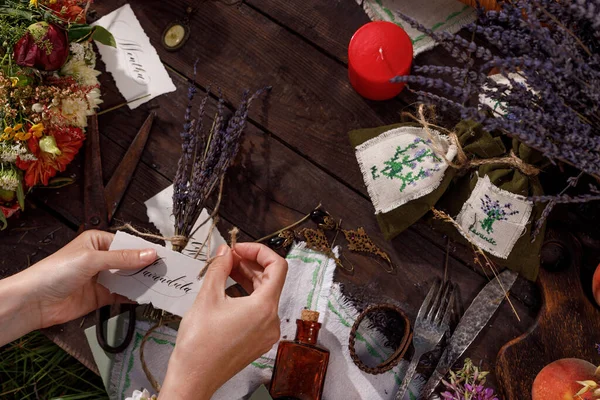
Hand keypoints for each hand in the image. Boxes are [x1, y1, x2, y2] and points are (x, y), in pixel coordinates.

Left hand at [0, 230, 156, 344]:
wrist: (33, 302)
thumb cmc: (56, 271)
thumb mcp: (92, 259)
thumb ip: (123, 258)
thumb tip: (151, 254)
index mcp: (97, 241)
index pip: (127, 244)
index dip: (145, 250)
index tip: (164, 257)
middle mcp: (100, 259)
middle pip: (130, 262)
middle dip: (146, 267)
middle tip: (167, 272)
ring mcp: (101, 278)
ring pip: (128, 279)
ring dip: (142, 282)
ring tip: (162, 285)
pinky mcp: (100, 297)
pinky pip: (122, 295)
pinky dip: (134, 296)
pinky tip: (146, 296)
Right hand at [160, 243, 287, 399]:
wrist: (193, 379)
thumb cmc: (199, 345)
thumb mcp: (207, 297)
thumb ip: (220, 268)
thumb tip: (225, 252)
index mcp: (264, 308)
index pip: (278, 266)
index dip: (260, 251)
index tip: (240, 248)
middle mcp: (272, 321)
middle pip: (270, 280)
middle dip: (250, 264)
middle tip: (228, 257)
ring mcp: (267, 332)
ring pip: (264, 295)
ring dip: (247, 279)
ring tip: (225, 270)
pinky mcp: (259, 340)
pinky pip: (259, 310)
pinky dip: (246, 296)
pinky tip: (228, 291)